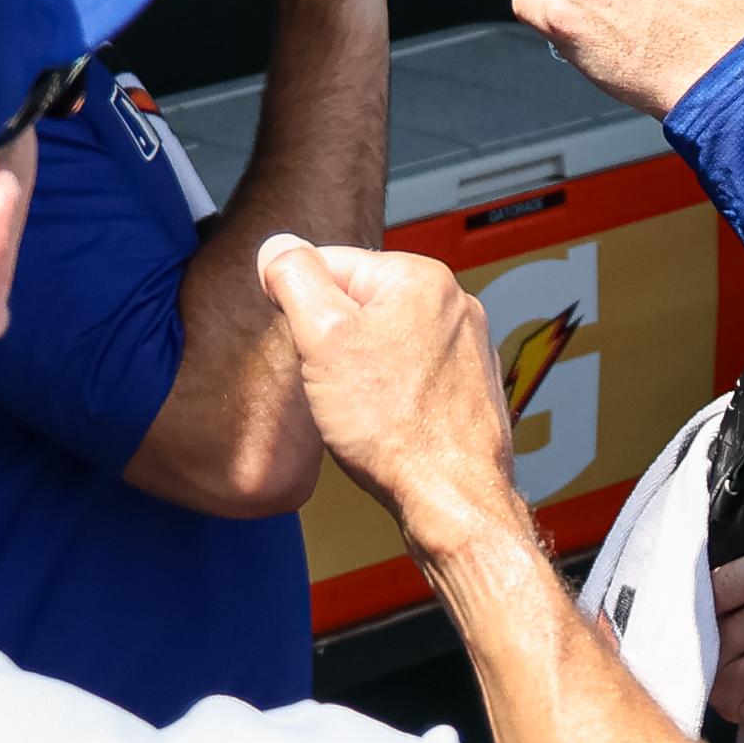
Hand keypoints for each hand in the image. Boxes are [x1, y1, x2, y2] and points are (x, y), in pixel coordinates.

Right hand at [248, 233, 518, 533]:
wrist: (449, 494)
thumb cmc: (395, 426)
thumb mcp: (321, 337)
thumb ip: (295, 280)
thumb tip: (277, 248)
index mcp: (421, 277)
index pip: (332, 262)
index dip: (300, 303)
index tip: (301, 340)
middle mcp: (453, 304)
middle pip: (359, 303)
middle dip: (332, 339)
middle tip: (331, 379)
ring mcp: (465, 346)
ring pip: (384, 341)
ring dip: (359, 368)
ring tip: (359, 404)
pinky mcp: (466, 385)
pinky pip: (409, 373)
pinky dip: (389, 392)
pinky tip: (383, 419)